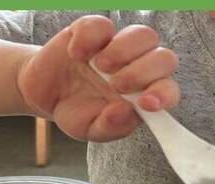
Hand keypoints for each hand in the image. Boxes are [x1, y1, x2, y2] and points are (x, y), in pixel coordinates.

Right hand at [16, 16, 179, 141]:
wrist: (45, 93)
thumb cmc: (77, 112)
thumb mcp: (90, 129)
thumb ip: (110, 126)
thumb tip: (125, 112)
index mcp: (144, 95)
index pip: (169, 90)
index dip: (164, 94)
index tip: (146, 103)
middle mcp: (139, 68)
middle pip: (165, 59)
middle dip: (143, 72)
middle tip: (116, 85)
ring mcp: (120, 46)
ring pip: (144, 35)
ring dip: (124, 51)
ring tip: (99, 67)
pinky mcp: (96, 30)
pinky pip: (103, 25)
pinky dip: (89, 38)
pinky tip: (76, 54)